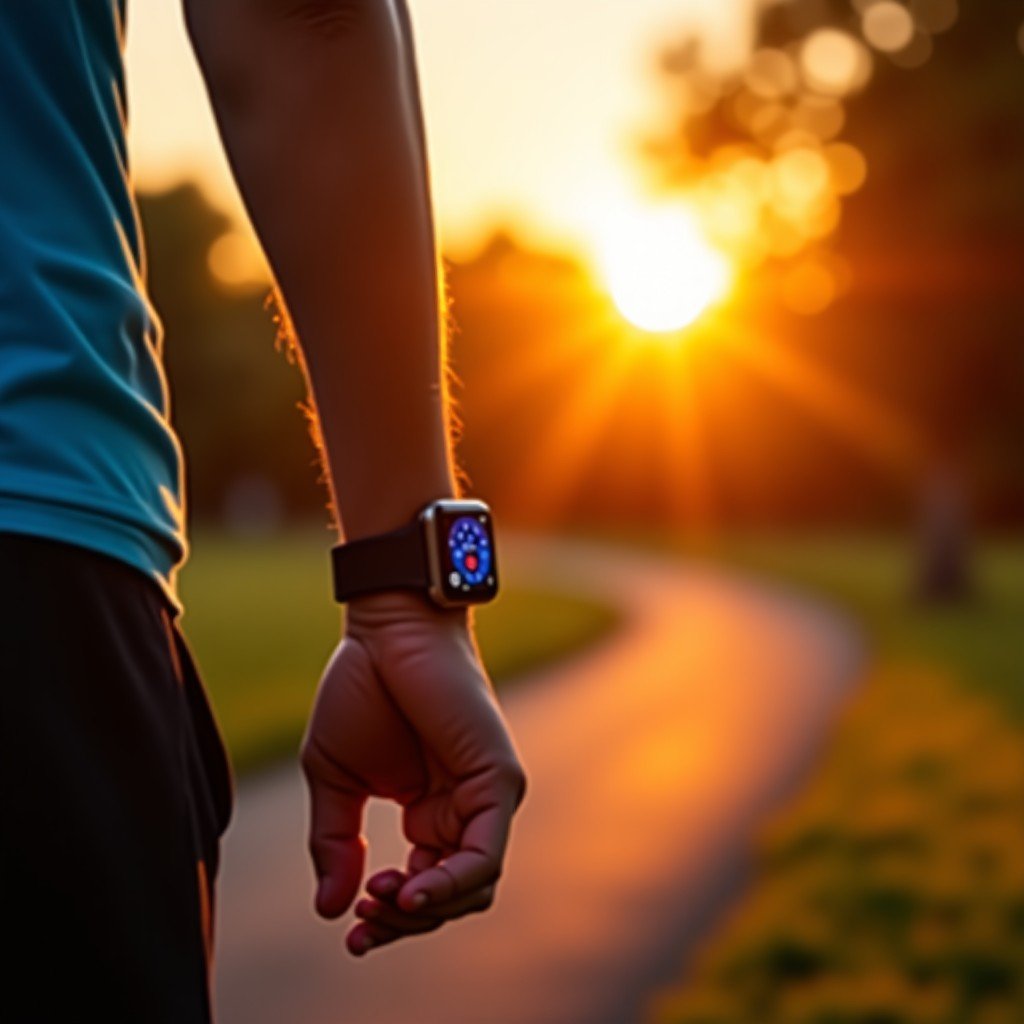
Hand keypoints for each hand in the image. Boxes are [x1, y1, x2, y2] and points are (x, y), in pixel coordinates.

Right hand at [300, 590, 526, 954]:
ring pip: (474, 887)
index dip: (389, 920)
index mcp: (430, 809)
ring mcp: (486, 796)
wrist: (386, 630)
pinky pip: (485, 855)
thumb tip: (330, 911)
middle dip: (405, 923)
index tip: (352, 933)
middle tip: (365, 923)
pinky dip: (449, 884)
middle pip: (452, 897)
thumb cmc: (362, 688)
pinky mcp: (498, 780)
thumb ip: (335, 844)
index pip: (424, 887)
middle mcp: (464, 808)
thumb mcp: (335, 779)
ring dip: (426, 910)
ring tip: (382, 901)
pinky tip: (409, 891)